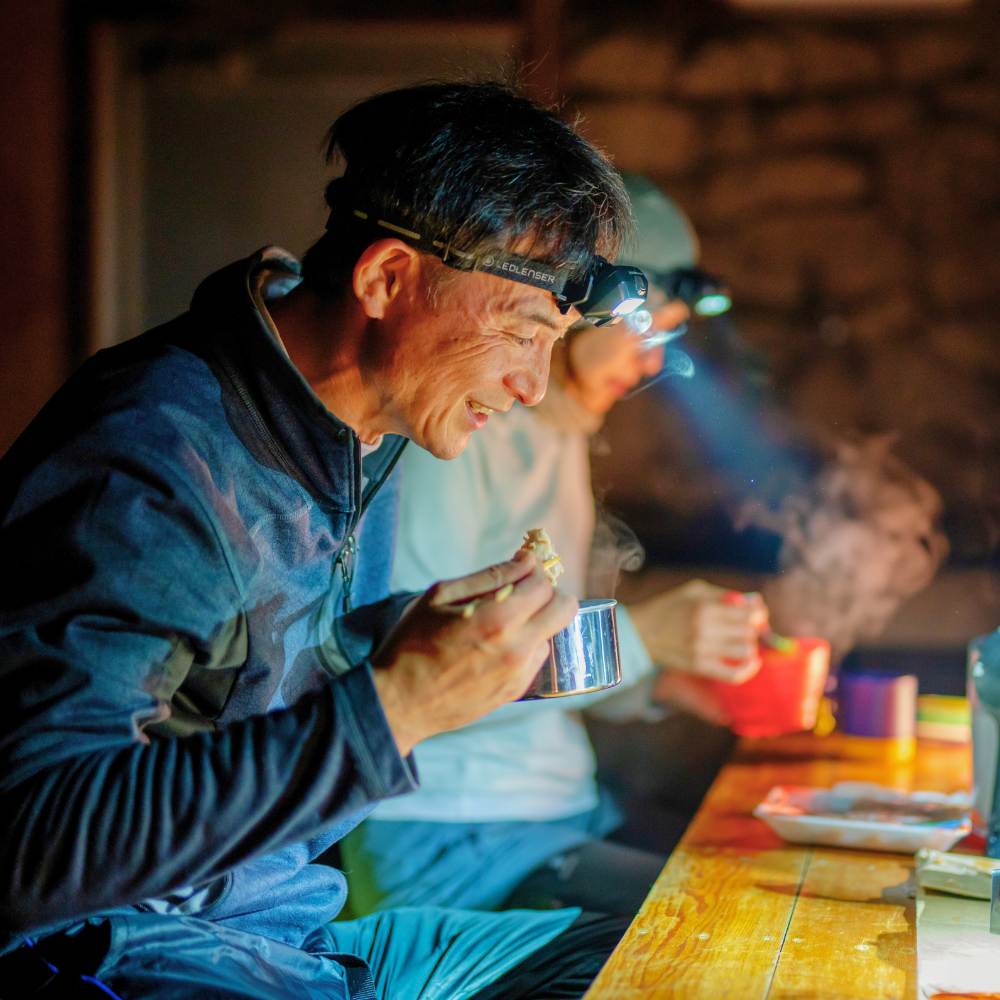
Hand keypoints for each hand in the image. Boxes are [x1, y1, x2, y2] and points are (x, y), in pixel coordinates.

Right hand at [370, 550, 577, 754]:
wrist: (401, 701)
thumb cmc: (413, 643)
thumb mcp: (441, 596)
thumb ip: (489, 576)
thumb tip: (527, 560)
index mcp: (498, 619)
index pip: (544, 584)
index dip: (535, 571)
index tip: (521, 569)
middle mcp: (517, 647)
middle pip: (565, 609)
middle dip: (550, 594)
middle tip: (523, 592)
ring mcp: (520, 672)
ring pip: (551, 634)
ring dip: (536, 622)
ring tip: (501, 624)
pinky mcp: (516, 691)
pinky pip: (536, 658)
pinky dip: (525, 646)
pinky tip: (495, 647)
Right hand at [628, 579, 766, 684]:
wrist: (641, 632)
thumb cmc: (670, 607)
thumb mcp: (694, 590)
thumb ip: (724, 595)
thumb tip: (755, 602)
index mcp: (705, 607)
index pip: (749, 613)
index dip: (759, 613)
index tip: (756, 614)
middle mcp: (705, 629)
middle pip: (749, 631)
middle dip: (753, 628)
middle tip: (746, 627)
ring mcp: (702, 650)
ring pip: (746, 651)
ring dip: (748, 645)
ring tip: (740, 641)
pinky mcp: (700, 667)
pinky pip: (734, 674)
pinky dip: (748, 669)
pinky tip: (751, 662)